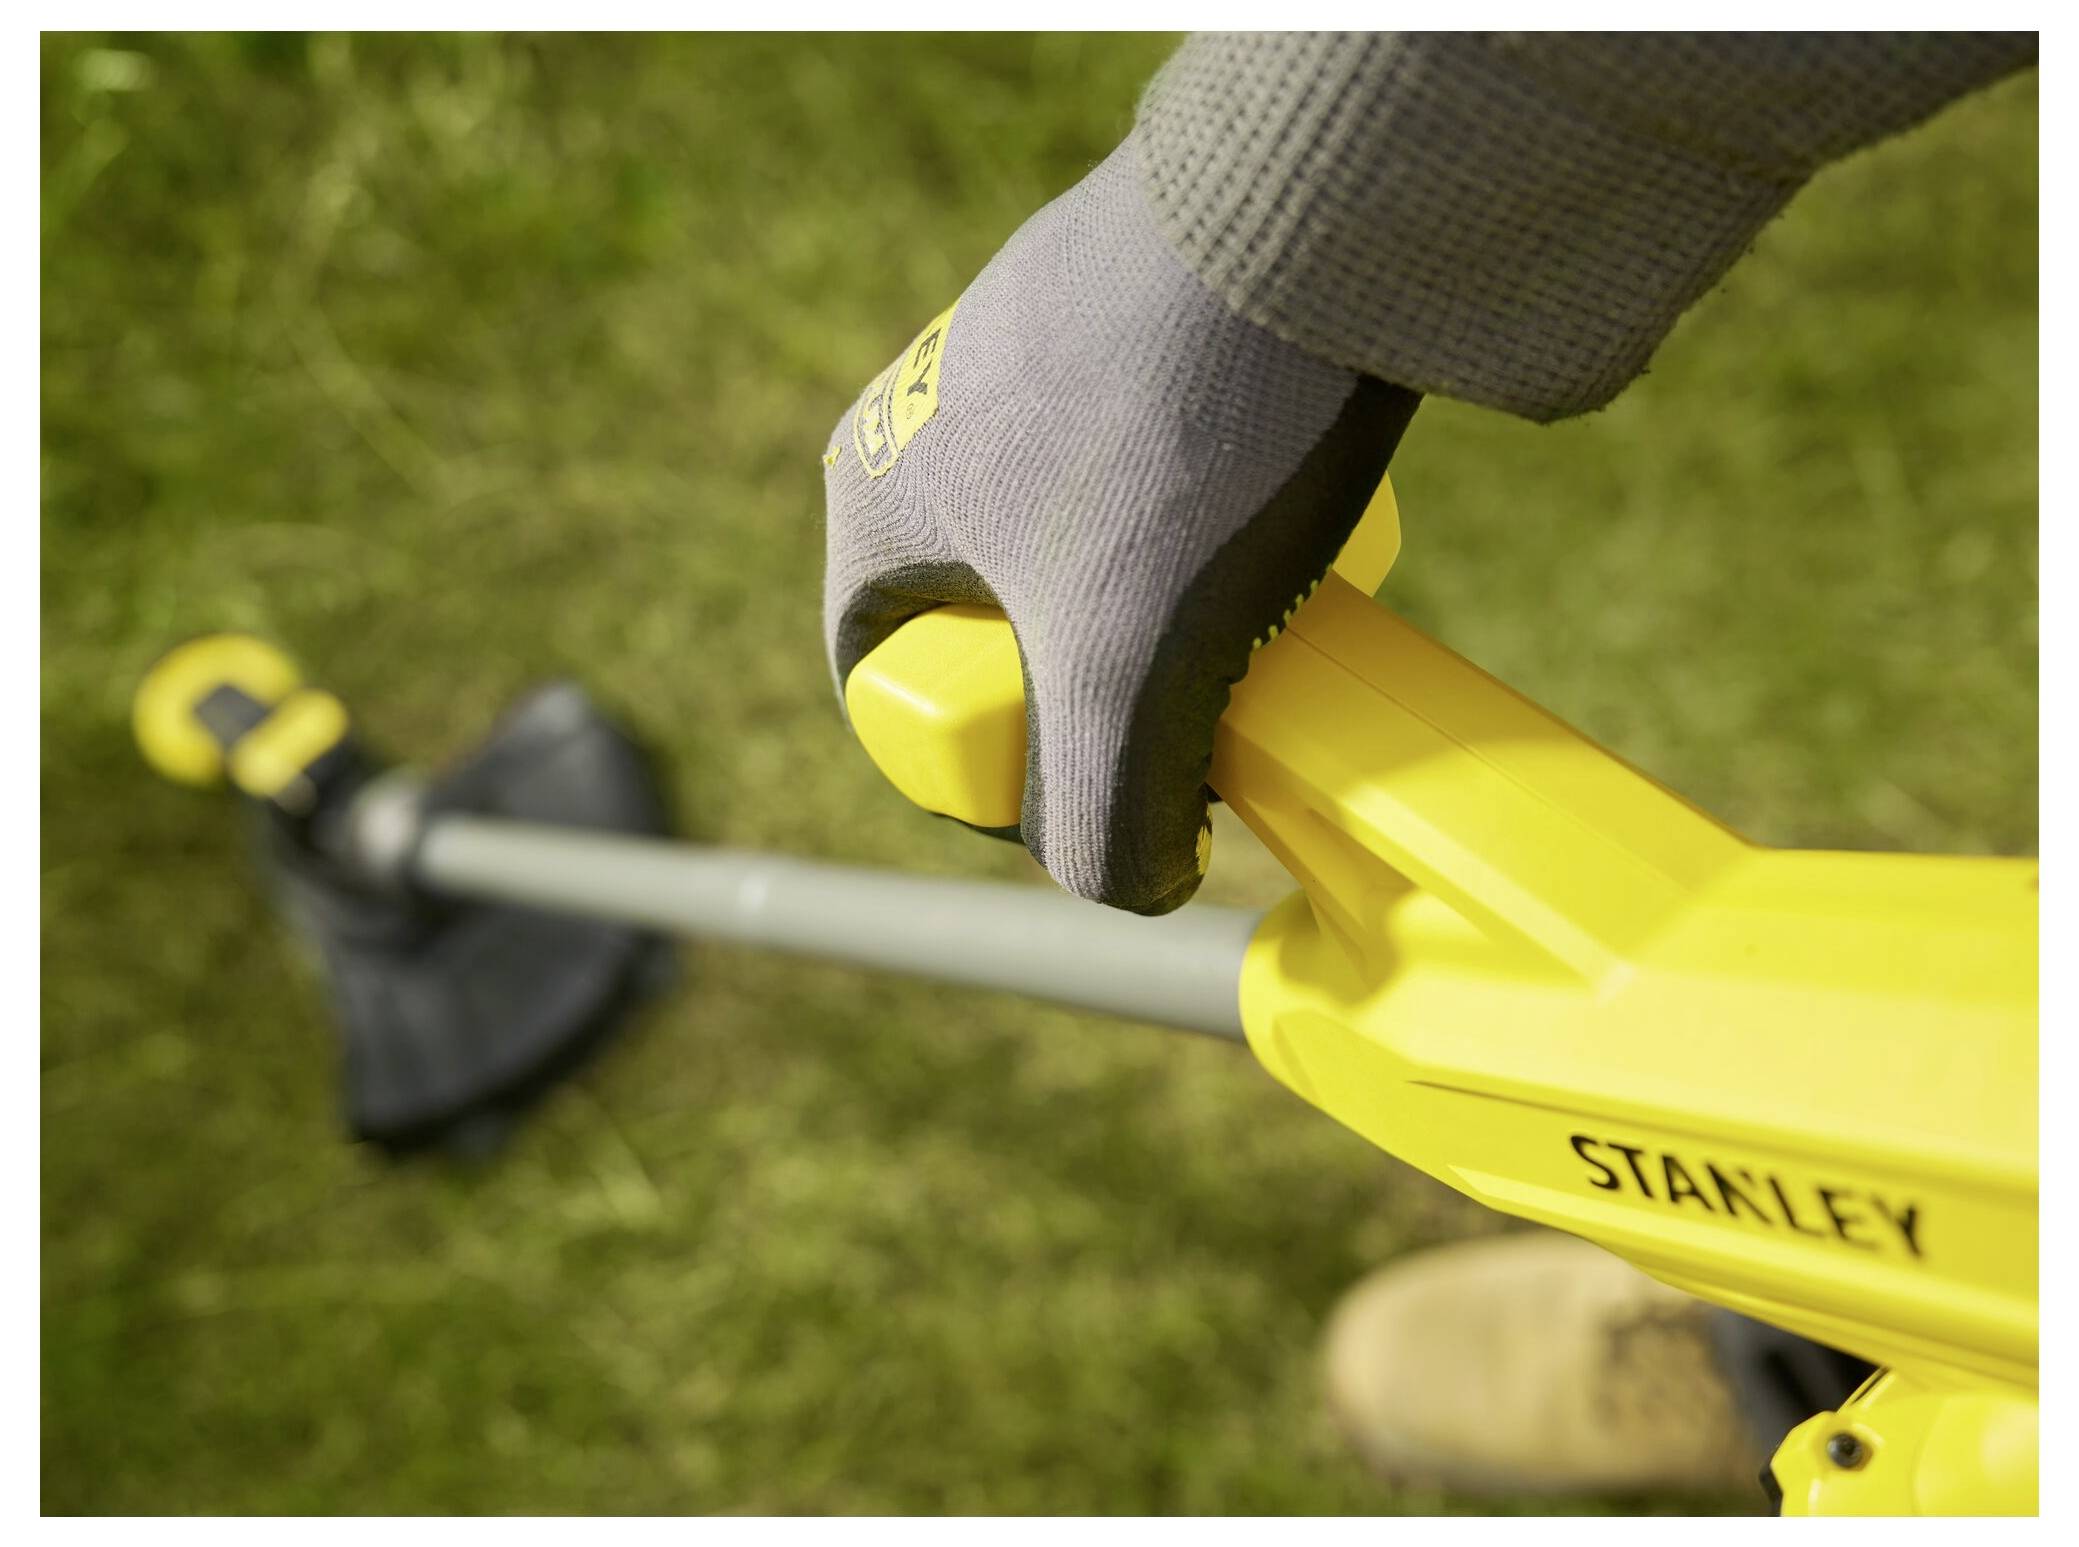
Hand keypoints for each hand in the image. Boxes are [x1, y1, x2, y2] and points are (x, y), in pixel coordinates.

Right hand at [824, 137, 1416, 913]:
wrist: (1306, 215)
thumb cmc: (1181, 436)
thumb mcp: (1123, 668)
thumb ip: (1100, 822)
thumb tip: (1132, 891)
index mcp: (873, 502)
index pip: (894, 700)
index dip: (986, 782)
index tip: (1092, 798)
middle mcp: (926, 417)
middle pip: (999, 630)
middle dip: (1088, 693)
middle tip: (1184, 715)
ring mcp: (1026, 353)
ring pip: (1080, 545)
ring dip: (1155, 606)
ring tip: (1249, 611)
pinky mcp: (1122, 317)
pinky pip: (1143, 465)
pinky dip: (1200, 517)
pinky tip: (1277, 517)